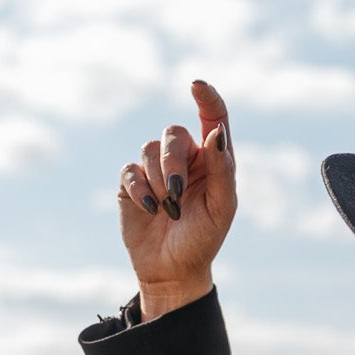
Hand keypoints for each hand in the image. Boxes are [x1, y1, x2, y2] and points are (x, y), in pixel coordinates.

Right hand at [116, 79, 237, 318]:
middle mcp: (184, 158)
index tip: (197, 85)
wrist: (173, 270)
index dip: (207, 98)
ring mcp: (155, 169)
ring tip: (168, 209)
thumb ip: (223, 170)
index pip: (212, 117)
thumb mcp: (222, 207)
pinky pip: (131, 171)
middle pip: (174, 134)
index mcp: (213, 160)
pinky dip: (141, 190)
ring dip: (160, 180)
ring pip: (149, 149)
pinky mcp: (131, 183)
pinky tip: (151, 210)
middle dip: (174, 161)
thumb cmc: (203, 238)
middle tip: (178, 192)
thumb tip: (216, 133)